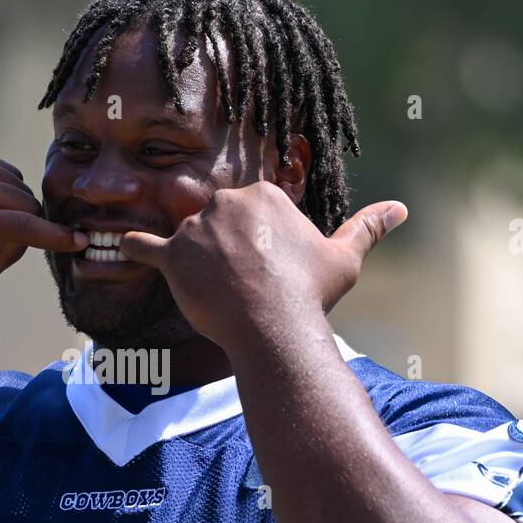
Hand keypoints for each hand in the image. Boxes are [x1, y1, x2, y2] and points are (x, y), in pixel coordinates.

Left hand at [119, 181, 406, 350]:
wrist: (274, 328)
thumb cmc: (310, 295)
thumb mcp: (343, 258)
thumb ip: (367, 227)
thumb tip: (401, 208)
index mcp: (263, 194)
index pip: (249, 214)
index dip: (258, 245)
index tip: (268, 270)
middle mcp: (226, 201)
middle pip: (217, 223)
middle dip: (227, 251)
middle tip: (245, 286)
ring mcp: (196, 228)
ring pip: (188, 240)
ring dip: (195, 262)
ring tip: (215, 294)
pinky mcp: (172, 257)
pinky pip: (142, 246)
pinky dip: (132, 248)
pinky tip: (122, 248)